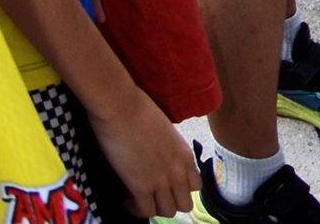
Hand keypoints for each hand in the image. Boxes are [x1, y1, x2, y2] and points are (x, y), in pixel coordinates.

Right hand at [98, 85, 197, 223]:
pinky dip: (135, 209)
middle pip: (185, 204)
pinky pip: (146, 211)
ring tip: (137, 198)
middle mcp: (178, 170)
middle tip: (151, 196)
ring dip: (153, 208)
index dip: (181, 190)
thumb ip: (168, 147)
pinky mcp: (141, 186)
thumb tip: (158, 154)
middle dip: (168, 203)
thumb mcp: (165, 131)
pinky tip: (125, 198)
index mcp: (185, 154)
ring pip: (168, 212)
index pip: (196, 186)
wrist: (122, 108)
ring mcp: (161, 180)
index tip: (165, 187)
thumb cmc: (139, 111)